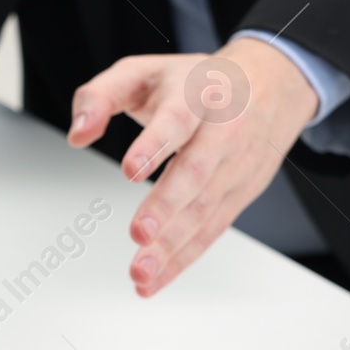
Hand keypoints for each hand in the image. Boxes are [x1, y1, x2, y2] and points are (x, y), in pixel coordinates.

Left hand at [67, 38, 318, 295]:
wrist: (272, 83)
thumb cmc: (198, 81)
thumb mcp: (143, 71)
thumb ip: (100, 96)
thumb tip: (78, 134)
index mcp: (197, 94)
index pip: (177, 118)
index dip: (156, 143)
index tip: (131, 169)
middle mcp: (223, 131)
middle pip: (196, 171)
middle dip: (167, 206)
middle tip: (139, 234)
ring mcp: (236, 166)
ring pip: (205, 209)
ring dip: (172, 246)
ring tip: (141, 272)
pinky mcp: (241, 194)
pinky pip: (212, 230)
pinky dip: (184, 258)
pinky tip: (157, 278)